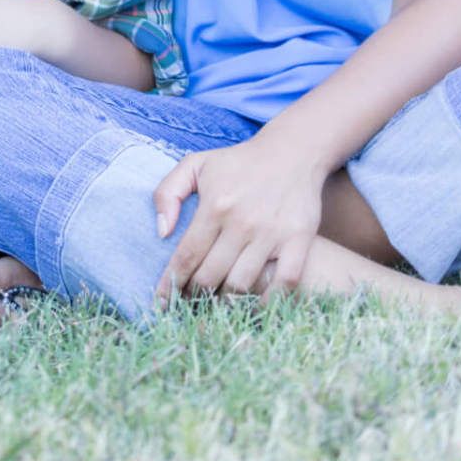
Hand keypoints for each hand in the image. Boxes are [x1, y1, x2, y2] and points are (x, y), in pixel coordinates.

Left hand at [151, 133, 327, 300]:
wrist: (292, 152)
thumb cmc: (238, 162)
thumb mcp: (195, 165)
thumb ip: (167, 193)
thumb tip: (162, 232)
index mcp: (214, 206)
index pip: (187, 256)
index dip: (171, 283)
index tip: (161, 302)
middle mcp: (242, 223)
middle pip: (210, 276)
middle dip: (194, 296)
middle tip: (188, 303)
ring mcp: (272, 233)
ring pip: (241, 285)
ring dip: (225, 303)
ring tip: (214, 307)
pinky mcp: (299, 240)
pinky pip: (284, 283)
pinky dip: (267, 301)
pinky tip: (254, 305)